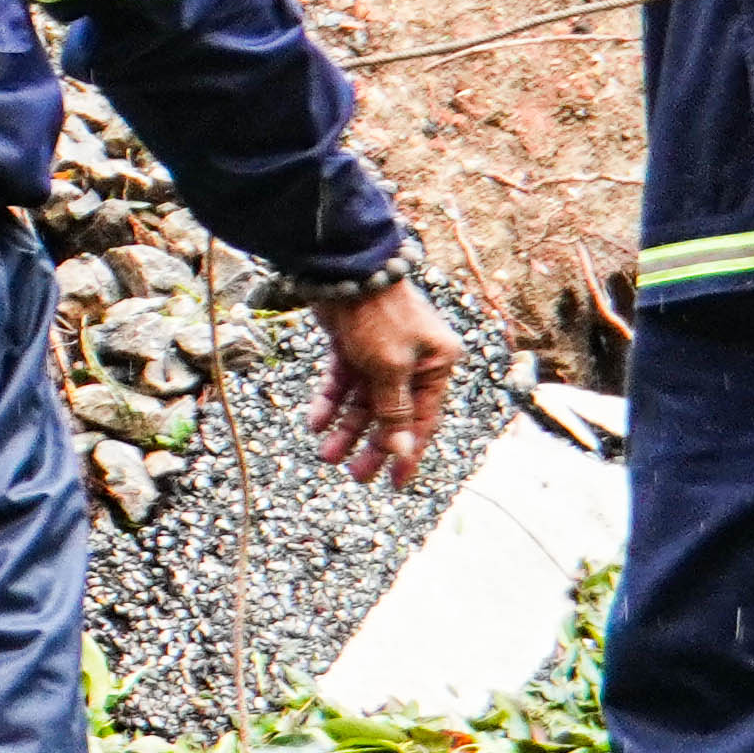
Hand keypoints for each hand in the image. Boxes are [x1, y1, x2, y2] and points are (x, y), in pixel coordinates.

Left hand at [307, 279, 459, 487]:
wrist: (343, 268)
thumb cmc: (378, 315)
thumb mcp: (390, 369)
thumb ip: (395, 412)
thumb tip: (403, 451)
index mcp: (437, 363)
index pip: (423, 419)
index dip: (408, 452)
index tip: (395, 483)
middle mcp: (413, 359)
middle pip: (392, 414)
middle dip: (372, 444)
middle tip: (354, 474)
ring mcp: (382, 352)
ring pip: (364, 401)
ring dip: (346, 428)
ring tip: (326, 454)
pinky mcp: (353, 345)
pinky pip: (343, 382)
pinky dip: (331, 402)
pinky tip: (316, 422)